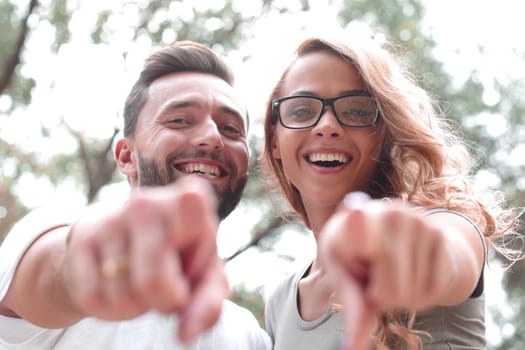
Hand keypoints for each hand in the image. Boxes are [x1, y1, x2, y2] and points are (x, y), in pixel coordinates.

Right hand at [63, 176, 226, 341]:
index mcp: (190, 202)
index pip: (196, 209)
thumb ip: (207, 304)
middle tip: (171, 293)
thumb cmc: (177, 258)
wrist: (122, 238)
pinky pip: (93, 298)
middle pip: (154, 282)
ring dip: (137, 306)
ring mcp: (111, 220)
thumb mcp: (204, 276)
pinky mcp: (81, 240)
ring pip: (122, 296)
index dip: (198, 258)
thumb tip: (185, 335)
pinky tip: (119, 288)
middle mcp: (148, 203)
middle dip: (165, 303)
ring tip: (142, 283)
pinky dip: (110, 309)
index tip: (194, 263)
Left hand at [320, 193, 454, 349]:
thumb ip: (352, 305)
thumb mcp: (346, 275)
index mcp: (354, 219)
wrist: (394, 231)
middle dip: (380, 298)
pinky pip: (434, 290)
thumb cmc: (359, 256)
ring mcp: (417, 222)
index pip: (356, 224)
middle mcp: (388, 214)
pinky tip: (413, 273)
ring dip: (401, 297)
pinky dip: (422, 295)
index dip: (355, 221)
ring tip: (393, 272)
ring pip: (410, 294)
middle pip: (387, 290)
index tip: (353, 210)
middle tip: (374, 278)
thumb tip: (353, 349)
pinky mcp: (440, 235)